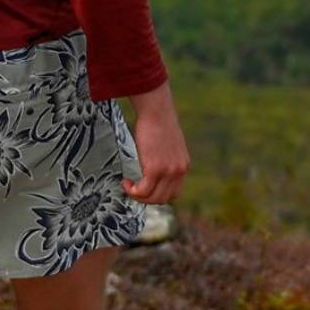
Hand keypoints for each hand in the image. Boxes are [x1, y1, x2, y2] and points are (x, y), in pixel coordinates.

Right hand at [123, 81, 187, 203]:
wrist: (157, 111)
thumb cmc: (158, 123)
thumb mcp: (169, 146)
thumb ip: (166, 160)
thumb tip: (153, 168)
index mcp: (183, 167)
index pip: (174, 193)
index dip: (158, 195)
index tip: (145, 189)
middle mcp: (179, 172)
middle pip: (163, 199)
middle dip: (146, 199)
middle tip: (133, 189)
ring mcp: (168, 171)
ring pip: (152, 198)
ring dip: (137, 196)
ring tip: (128, 185)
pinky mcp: (155, 169)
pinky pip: (143, 191)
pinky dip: (132, 191)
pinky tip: (125, 182)